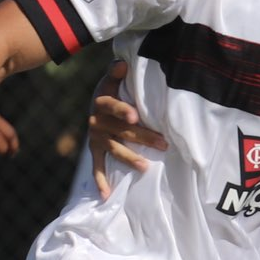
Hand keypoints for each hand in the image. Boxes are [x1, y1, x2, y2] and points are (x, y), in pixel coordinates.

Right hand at [86, 60, 165, 195]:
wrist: (97, 104)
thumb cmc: (112, 90)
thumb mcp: (112, 79)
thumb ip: (116, 72)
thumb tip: (121, 63)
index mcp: (102, 102)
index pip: (111, 106)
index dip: (122, 111)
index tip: (136, 116)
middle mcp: (96, 121)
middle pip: (121, 131)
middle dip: (142, 137)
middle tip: (163, 144)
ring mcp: (96, 138)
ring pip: (114, 149)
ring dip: (129, 158)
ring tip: (144, 167)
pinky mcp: (95, 150)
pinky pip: (97, 167)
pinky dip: (100, 181)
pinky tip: (107, 195)